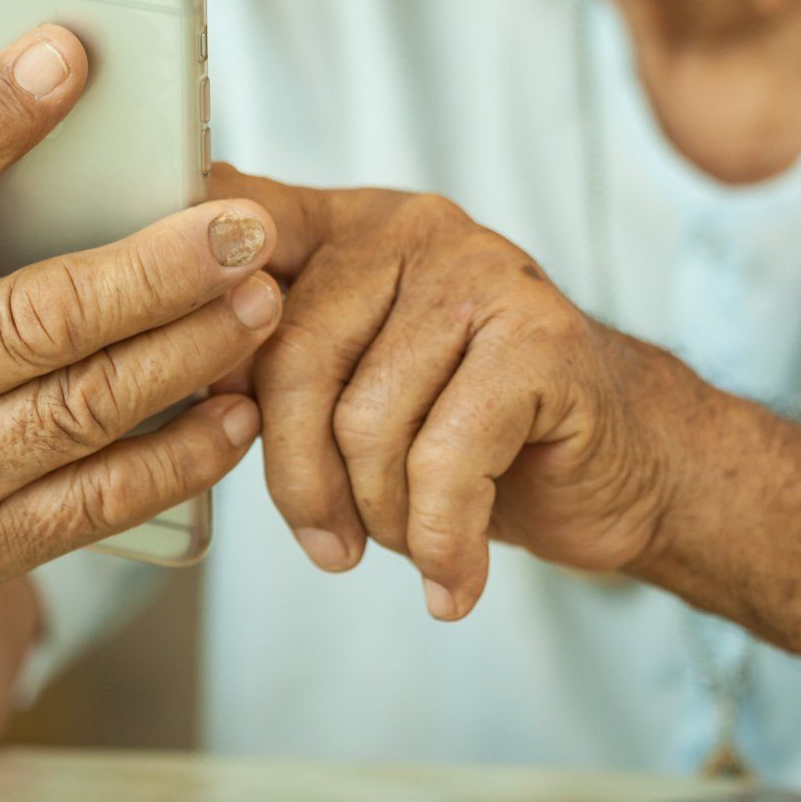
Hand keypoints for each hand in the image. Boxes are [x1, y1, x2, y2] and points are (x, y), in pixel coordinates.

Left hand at [212, 167, 703, 620]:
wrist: (621, 462)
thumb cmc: (470, 432)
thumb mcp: (358, 384)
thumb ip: (275, 360)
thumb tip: (180, 384)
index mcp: (347, 225)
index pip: (238, 223)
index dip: (193, 297)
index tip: (191, 382)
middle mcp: (410, 227)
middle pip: (291, 355)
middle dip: (296, 477)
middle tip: (328, 542)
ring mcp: (482, 273)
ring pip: (366, 420)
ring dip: (379, 517)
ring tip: (409, 539)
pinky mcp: (541, 339)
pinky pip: (446, 462)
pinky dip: (440, 542)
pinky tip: (451, 579)